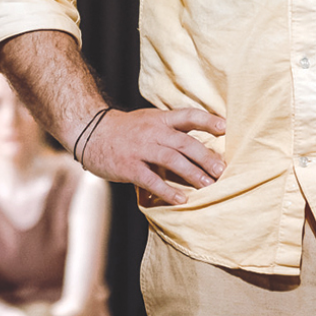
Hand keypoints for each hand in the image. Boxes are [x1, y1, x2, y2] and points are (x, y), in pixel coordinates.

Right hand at [78, 107, 225, 204]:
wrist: (90, 132)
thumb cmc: (126, 130)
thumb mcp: (149, 121)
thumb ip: (172, 130)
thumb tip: (201, 144)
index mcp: (160, 119)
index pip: (188, 115)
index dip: (207, 120)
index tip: (225, 127)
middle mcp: (152, 131)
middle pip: (184, 143)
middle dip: (205, 157)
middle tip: (222, 170)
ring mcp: (140, 149)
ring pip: (171, 160)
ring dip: (192, 174)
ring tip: (209, 186)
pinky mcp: (129, 166)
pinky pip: (151, 180)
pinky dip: (168, 190)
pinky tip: (182, 200)